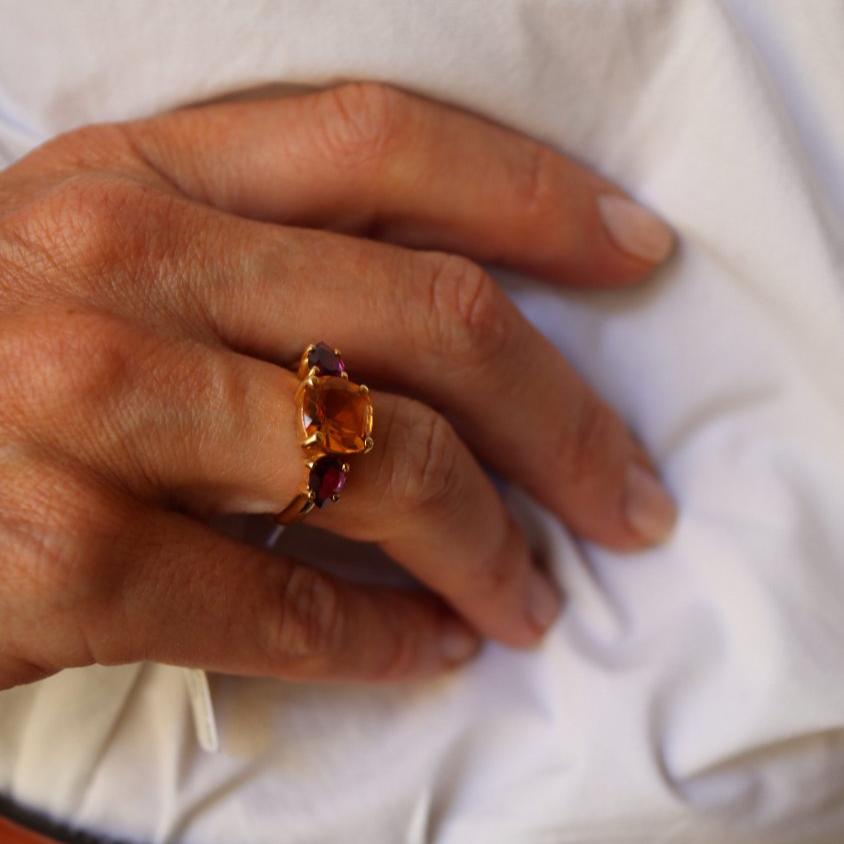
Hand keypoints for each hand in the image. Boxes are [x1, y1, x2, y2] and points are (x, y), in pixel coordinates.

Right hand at [0, 83, 675, 689]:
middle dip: (564, 419)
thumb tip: (458, 310)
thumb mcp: (109, 253)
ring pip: (382, 463)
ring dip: (489, 546)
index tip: (637, 253)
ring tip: (535, 596)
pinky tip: (427, 651)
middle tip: (627, 494)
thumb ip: (269, 253)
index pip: (389, 144)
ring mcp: (90, 410)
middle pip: (431, 318)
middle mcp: (120, 264)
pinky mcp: (65, 560)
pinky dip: (381, 640)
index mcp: (141, 170)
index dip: (536, 196)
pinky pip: (286, 601)